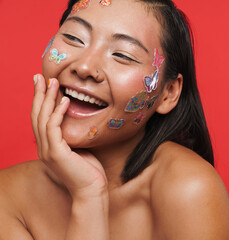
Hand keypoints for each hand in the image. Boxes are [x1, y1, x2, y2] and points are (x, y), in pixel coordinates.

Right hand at [31, 74, 107, 199]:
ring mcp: (48, 151)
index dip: (40, 101)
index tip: (43, 85)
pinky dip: (58, 112)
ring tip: (52, 82)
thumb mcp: (78, 148)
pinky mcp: (57, 153)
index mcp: (48, 146)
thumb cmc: (88, 171)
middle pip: (36, 116)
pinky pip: (54, 128)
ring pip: (43, 119)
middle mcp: (44, 148)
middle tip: (39, 77)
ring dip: (47, 99)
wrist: (91, 190)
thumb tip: (76, 120)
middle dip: (38, 95)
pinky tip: (64, 100)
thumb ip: (72, 136)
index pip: (40, 119)